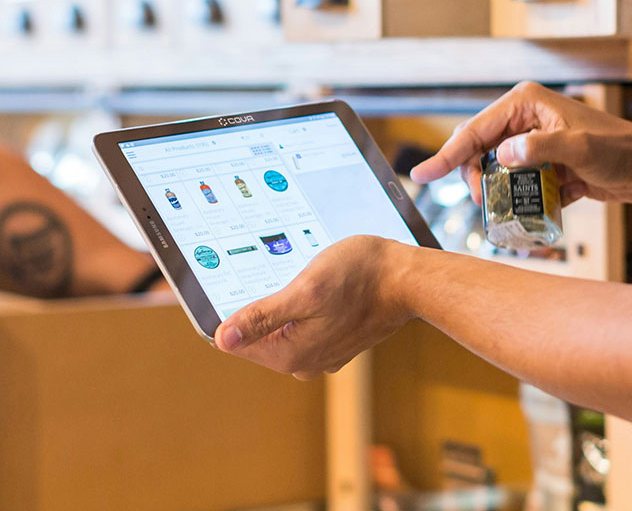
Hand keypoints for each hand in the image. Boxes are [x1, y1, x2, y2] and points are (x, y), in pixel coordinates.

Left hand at [214, 236, 414, 378]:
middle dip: (259, 304)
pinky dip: (302, 304)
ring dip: (282, 301)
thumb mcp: (305, 291)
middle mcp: (304, 361)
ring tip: (296, 275)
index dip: (231, 311)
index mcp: (290, 355)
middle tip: (271, 271)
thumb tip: (223, 339)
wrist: (408, 280)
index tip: (234, 282)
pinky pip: (304, 323)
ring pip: (283, 326)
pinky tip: (315, 283)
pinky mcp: (336, 339)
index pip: (236, 341)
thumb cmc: (360, 278)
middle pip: (259, 334)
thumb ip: (262, 317)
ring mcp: (322, 352)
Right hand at [410, 82, 631, 205]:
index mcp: (526, 103)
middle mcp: (526, 119)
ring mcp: (535, 142)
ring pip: (498, 169)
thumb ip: (540, 148)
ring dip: (495, 192)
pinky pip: (519, 183)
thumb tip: (503, 154)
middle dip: (473, 176)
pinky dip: (517, 201)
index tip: (421, 175)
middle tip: (480, 201)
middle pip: (480, 149)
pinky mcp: (545, 164)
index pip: (476, 129)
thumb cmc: (618, 151)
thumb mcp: (579, 148)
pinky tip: (521, 218)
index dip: (447, 154)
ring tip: (500, 211)